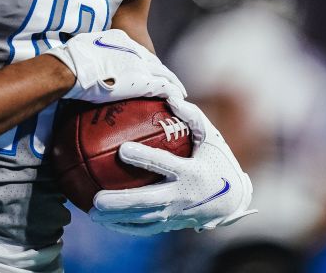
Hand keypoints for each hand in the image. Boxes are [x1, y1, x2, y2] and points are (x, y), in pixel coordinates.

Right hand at [43, 29, 185, 103]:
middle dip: (164, 72)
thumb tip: (80, 62)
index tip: (151, 68)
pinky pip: (164, 88)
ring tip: (180, 92)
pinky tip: (179, 100)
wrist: (75, 66)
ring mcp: (140, 65)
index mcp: (120, 40)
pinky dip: (173, 93)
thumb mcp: (84, 48)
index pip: (140, 52)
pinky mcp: (142, 81)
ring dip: (173, 83)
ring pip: (164, 74)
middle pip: (155, 63)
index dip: (147, 61)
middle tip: (172, 82)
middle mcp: (134, 50)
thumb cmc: (72, 58)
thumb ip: (90, 53)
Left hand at [89, 96, 254, 235]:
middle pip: (147, 201)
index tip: (122, 150)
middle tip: (97, 199)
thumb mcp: (211, 137)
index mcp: (191, 172)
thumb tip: (170, 96)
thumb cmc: (217, 161)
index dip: (144, 158)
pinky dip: (125, 227)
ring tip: (92, 213)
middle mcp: (182, 196)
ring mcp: (176, 213)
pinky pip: (146, 229)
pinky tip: (105, 223)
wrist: (233, 201)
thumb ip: (191, 116)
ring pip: (143, 219)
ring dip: (117, 218)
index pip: (164, 164)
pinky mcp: (172, 224)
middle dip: (121, 202)